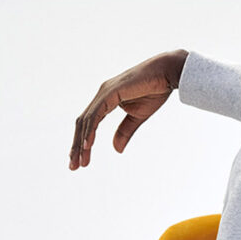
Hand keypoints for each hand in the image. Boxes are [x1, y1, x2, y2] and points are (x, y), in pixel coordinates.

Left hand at [70, 50, 188, 169]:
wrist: (167, 73)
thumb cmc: (154, 90)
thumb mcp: (137, 117)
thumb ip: (124, 131)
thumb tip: (116, 149)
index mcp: (106, 99)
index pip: (88, 123)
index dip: (82, 143)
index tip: (80, 161)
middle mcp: (102, 94)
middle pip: (82, 123)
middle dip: (76, 146)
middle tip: (73, 167)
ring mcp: (104, 92)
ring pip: (86, 121)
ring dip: (81, 143)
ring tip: (80, 161)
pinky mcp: (111, 93)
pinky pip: (96, 115)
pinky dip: (90, 130)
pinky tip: (87, 145)